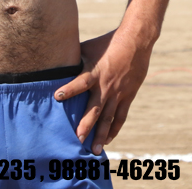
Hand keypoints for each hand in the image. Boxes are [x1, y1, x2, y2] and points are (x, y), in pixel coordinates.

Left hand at [55, 30, 153, 154]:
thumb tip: (56, 61)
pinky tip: (107, 139)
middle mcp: (106, 86)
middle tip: (77, 140)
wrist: (135, 42)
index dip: (69, 89)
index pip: (80, 82)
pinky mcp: (128, 96)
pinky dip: (114, 129)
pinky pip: (120, 116)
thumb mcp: (89, 48)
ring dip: (101, 135)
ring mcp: (118, 93)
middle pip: (94, 109)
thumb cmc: (108, 43)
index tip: (56, 97)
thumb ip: (75, 59)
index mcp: (94, 73)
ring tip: (94, 149)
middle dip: (85, 125)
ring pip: (108, 118)